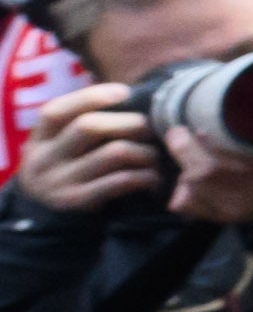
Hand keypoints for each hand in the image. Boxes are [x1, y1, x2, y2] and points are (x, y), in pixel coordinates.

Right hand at [9, 87, 159, 215]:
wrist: (50, 219)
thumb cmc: (68, 172)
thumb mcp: (61, 149)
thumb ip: (82, 126)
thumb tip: (130, 97)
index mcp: (38, 140)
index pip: (56, 111)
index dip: (90, 97)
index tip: (124, 91)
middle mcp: (43, 160)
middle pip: (89, 127)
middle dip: (129, 123)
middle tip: (151, 129)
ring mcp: (59, 182)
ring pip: (113, 153)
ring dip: (144, 151)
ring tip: (156, 155)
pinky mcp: (79, 202)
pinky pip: (120, 181)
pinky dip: (144, 176)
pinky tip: (153, 177)